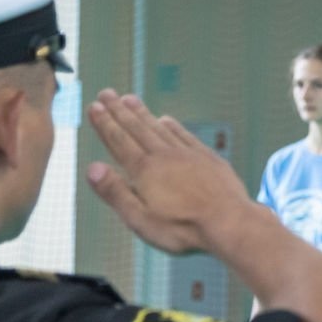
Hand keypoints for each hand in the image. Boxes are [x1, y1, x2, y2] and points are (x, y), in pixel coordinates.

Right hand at [85, 90, 253, 254]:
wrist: (230, 222)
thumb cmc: (183, 228)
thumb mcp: (141, 219)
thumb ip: (116, 193)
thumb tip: (92, 168)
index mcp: (144, 171)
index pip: (119, 141)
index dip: (105, 123)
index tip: (94, 106)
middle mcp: (164, 156)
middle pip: (137, 128)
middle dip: (119, 110)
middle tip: (106, 93)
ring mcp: (188, 155)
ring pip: (159, 128)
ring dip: (142, 113)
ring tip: (130, 99)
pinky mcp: (208, 158)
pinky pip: (185, 135)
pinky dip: (172, 126)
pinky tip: (166, 120)